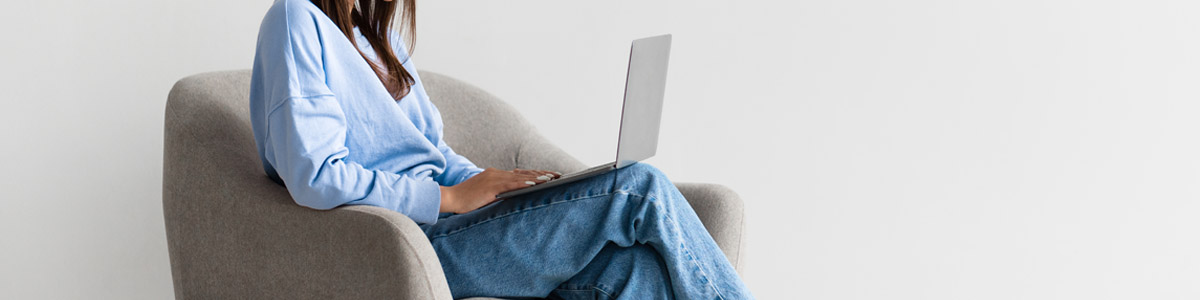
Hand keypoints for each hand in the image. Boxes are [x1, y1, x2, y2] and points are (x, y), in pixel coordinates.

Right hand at [439, 168, 560, 213]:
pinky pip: (511, 183)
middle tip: (558, 175)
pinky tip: (535, 184)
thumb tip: (514, 197)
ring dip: (537, 177)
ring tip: (551, 178)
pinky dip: (524, 183)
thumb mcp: (486, 195)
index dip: (535, 174)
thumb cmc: (466, 200)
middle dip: (542, 174)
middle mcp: (496, 173)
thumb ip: (499, 193)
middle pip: (524, 173)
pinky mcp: (491, 186)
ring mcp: (494, 178)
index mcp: (496, 175)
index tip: (549, 175)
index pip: (520, 173)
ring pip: (520, 177)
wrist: (450, 199)